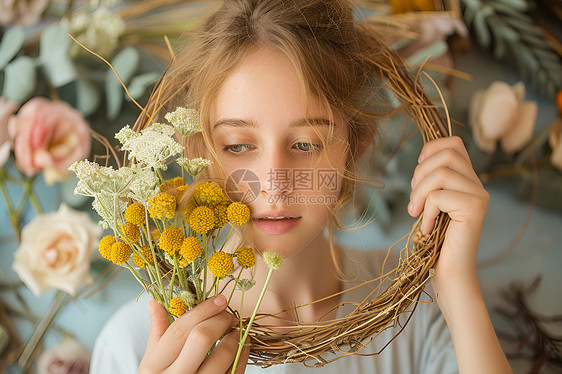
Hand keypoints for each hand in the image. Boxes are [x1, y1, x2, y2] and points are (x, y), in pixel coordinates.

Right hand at [139, 295, 249, 373]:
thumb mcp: (153, 361)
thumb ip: (158, 332)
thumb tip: (154, 302)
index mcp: (154, 366)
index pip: (180, 329)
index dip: (202, 310)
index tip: (219, 299)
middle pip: (201, 337)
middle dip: (220, 320)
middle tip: (228, 314)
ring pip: (223, 355)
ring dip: (235, 337)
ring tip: (236, 330)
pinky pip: (235, 371)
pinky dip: (242, 354)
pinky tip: (242, 345)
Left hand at [408, 136, 488, 308]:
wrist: (450, 275)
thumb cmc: (436, 242)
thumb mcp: (431, 205)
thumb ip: (432, 182)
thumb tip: (421, 158)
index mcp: (467, 181)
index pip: (454, 144)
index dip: (431, 149)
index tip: (417, 173)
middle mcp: (478, 185)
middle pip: (446, 153)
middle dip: (419, 173)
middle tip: (414, 200)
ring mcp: (479, 196)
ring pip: (441, 172)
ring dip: (419, 193)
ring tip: (416, 213)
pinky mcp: (474, 209)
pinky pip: (439, 196)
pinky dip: (425, 212)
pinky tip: (427, 229)